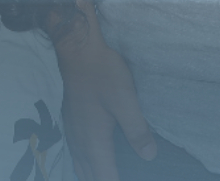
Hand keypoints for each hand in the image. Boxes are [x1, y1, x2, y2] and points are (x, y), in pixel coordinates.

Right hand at [54, 21, 154, 180]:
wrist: (78, 51)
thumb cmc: (102, 73)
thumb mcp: (125, 100)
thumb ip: (137, 130)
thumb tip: (149, 156)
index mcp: (93, 141)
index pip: (104, 178)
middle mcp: (80, 141)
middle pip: (89, 176)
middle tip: (121, 177)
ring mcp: (72, 132)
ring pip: (80, 166)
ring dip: (93, 176)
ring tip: (108, 175)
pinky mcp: (71, 122)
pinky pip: (76, 154)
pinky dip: (86, 164)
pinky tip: (94, 159)